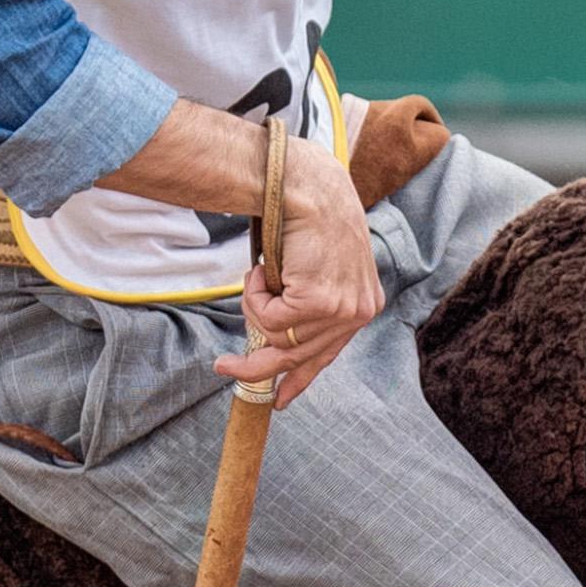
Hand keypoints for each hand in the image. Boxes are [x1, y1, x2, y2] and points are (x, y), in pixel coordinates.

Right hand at [213, 131, 380, 404]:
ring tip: (255, 280)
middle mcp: (358, 312)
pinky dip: (254, 295)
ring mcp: (342, 309)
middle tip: (223, 367)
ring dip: (254, 309)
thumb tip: (276, 338)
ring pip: (278, 337)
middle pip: (298, 358)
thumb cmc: (308, 217)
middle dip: (255, 367)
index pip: (327, 355)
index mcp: (362, 305)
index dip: (299, 379)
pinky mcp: (320, 302)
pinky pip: (269, 319)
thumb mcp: (316, 268)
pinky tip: (261, 270)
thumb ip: (307, 305)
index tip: (280, 399)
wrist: (309, 187)